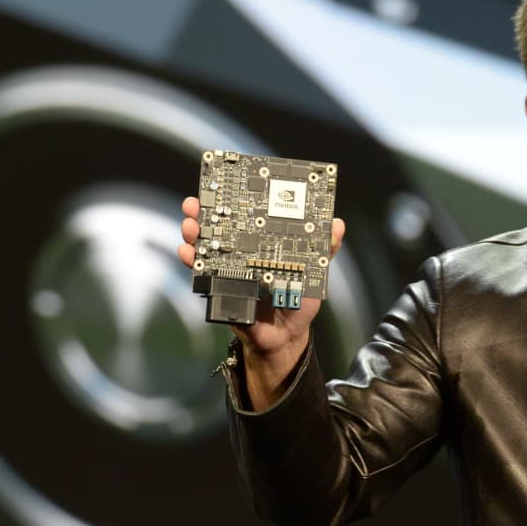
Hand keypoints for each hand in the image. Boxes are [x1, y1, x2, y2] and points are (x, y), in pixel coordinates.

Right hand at [177, 196, 345, 404]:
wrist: (286, 338)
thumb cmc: (298, 303)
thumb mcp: (315, 275)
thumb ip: (325, 250)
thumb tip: (338, 225)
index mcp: (264, 246)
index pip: (247, 218)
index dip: (235, 202)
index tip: (226, 187)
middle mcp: (243, 255)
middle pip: (220, 229)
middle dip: (205, 214)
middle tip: (197, 205)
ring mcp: (229, 272)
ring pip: (206, 248)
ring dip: (195, 235)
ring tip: (191, 226)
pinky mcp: (221, 292)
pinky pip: (204, 277)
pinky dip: (193, 264)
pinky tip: (189, 255)